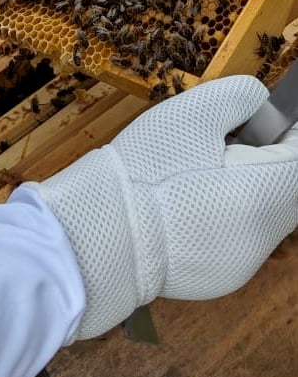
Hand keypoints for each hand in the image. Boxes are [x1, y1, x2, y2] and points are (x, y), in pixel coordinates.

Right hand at [32, 75, 297, 339]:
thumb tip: (262, 102)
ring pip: (266, 217)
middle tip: (230, 143)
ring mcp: (243, 264)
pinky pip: (241, 239)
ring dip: (250, 190)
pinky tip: (190, 204)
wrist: (98, 233)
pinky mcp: (221, 279)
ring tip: (202, 173)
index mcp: (261, 195)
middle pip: (289, 192)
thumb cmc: (144, 168)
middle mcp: (262, 239)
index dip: (291, 137)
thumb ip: (240, 97)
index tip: (274, 120)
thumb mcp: (191, 113)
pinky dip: (229, 216)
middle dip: (270, 163)